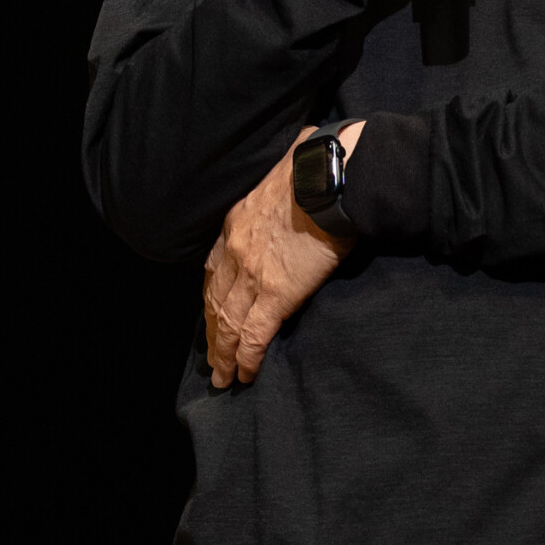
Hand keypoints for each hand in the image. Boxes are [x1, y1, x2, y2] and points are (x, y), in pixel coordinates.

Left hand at [204, 124, 363, 388]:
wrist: (331, 178)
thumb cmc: (316, 167)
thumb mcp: (281, 173)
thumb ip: (277, 189)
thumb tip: (295, 180)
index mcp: (236, 223)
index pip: (214, 270)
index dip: (213, 297)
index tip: (213, 315)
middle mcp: (235, 251)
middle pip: (215, 301)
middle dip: (213, 334)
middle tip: (213, 360)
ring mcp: (252, 275)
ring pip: (228, 323)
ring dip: (224, 354)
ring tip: (224, 377)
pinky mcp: (276, 294)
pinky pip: (253, 334)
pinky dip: (246, 358)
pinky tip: (244, 375)